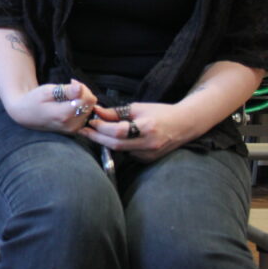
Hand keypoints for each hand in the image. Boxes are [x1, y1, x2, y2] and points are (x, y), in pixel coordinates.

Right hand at [4, 79, 97, 133]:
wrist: (25, 115)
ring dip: (82, 99)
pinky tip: (69, 103)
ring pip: (89, 109)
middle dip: (83, 93)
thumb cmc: (33, 100)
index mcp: (64, 114)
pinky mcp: (74, 129)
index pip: (88, 99)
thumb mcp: (46, 91)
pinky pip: (85, 114)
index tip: (72, 82)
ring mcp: (73, 129)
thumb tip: (80, 88)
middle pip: (90, 104)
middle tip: (70, 86)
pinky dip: (80, 106)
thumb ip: (65, 91)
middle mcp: (71, 124)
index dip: (83, 88)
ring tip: (68, 95)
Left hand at [80, 102, 194, 161]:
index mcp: (147, 128)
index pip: (119, 131)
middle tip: (83, 131)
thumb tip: (96, 112)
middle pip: (116, 145)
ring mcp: (150, 155)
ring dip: (106, 142)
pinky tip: (113, 139)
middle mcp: (149, 144)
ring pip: (120, 151)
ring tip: (95, 133)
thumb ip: (116, 112)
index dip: (102, 127)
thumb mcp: (138, 108)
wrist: (184, 125)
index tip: (90, 122)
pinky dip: (118, 147)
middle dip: (97, 138)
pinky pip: (128, 154)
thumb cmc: (160, 112)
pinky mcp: (149, 160)